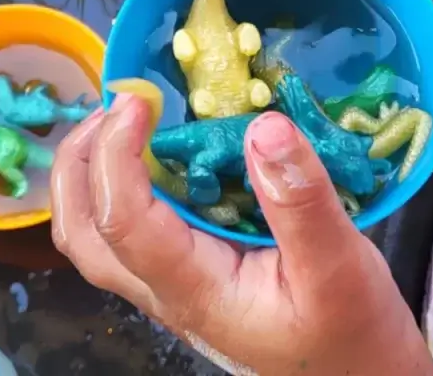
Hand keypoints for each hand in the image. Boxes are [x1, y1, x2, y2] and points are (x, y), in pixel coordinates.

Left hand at [51, 96, 432, 375]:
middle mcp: (166, 289)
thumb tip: (263, 127)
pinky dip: (122, 185)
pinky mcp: (188, 276)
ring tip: (124, 121)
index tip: (139, 100)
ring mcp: (171, 286)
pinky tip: (161, 152)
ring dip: (90, 175)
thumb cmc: (352, 333)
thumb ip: (302, 203)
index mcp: (193, 288)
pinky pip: (129, 231)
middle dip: (80, 162)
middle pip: (81, 232)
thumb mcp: (342, 269)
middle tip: (114, 105)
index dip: (116, 153)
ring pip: (95, 237)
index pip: (121, 220)